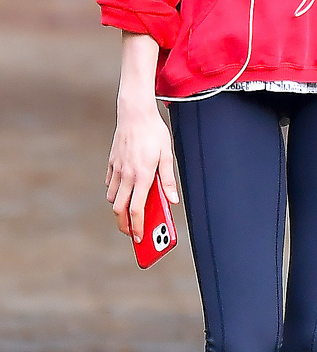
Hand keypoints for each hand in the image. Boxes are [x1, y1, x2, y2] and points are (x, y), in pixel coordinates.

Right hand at [105, 32, 178, 240]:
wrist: (135, 113)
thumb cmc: (154, 133)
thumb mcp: (167, 155)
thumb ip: (168, 179)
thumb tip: (172, 201)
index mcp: (143, 176)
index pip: (137, 209)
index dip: (138, 226)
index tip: (140, 237)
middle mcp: (127, 175)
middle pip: (120, 209)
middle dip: (124, 224)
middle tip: (131, 232)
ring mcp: (116, 169)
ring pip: (113, 197)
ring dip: (119, 207)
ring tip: (130, 211)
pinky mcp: (111, 162)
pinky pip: (109, 183)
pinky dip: (114, 191)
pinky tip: (123, 191)